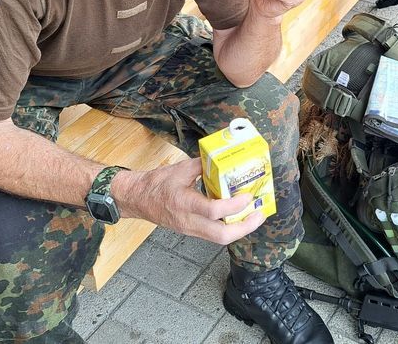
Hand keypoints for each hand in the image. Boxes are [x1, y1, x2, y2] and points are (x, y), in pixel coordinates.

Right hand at [118, 158, 264, 243]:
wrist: (137, 199)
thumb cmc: (157, 183)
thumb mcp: (180, 168)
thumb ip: (203, 165)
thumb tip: (223, 158)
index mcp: (183, 202)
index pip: (213, 211)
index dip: (233, 205)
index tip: (248, 196)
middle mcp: (188, 221)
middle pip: (220, 235)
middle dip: (244, 227)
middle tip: (259, 213)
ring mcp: (190, 229)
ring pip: (219, 238)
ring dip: (240, 229)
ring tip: (255, 216)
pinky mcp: (191, 231)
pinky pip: (214, 235)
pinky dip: (230, 228)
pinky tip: (239, 217)